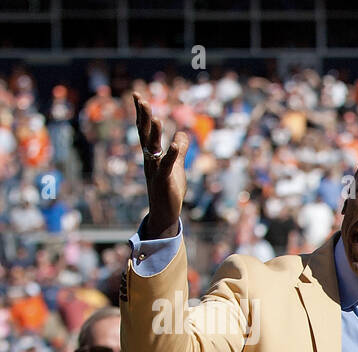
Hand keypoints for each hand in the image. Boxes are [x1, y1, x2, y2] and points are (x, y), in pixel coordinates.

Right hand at [133, 92, 188, 239]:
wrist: (165, 213)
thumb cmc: (169, 189)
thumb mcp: (176, 166)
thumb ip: (180, 150)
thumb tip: (182, 133)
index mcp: (151, 154)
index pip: (144, 130)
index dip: (141, 113)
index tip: (137, 96)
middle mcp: (150, 159)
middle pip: (144, 134)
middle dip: (143, 117)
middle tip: (141, 99)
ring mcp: (155, 170)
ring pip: (153, 148)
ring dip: (154, 133)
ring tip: (155, 117)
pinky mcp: (164, 181)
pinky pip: (167, 165)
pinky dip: (172, 155)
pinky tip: (176, 144)